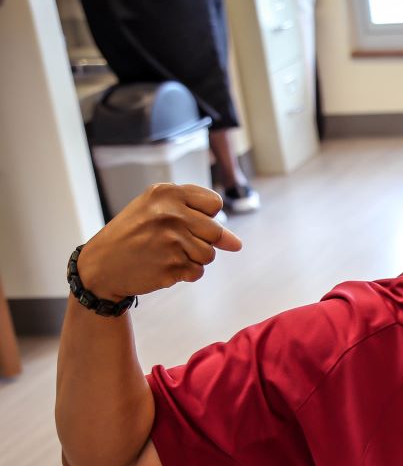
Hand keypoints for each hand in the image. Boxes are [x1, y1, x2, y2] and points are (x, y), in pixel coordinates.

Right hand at [75, 183, 241, 300]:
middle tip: (174, 241)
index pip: (215, 204)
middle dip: (202, 240)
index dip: (205, 216)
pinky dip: (184, 273)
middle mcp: (170, 213)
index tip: (184, 220)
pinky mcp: (172, 265)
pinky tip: (162, 265)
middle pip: (216, 231)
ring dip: (193, 258)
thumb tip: (237, 244)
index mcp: (167, 193)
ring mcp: (171, 240)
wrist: (101, 264)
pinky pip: (197, 271)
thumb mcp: (158, 212)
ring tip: (166, 253)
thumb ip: (201, 219)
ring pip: (209, 254)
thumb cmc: (134, 234)